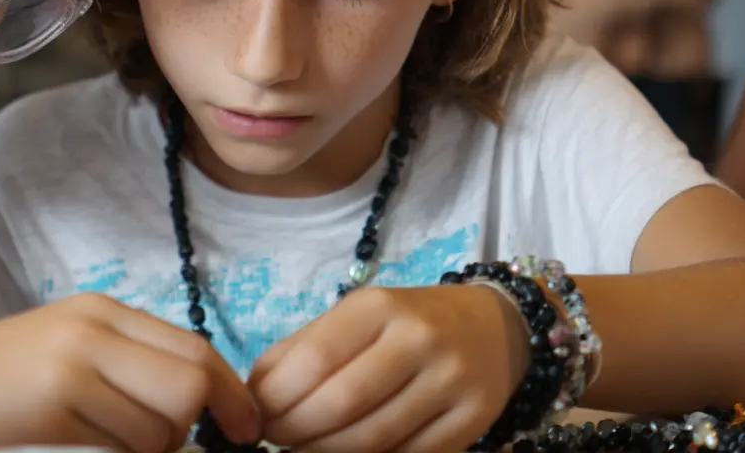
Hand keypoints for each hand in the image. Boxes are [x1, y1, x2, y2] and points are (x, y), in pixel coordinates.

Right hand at [0, 293, 259, 452]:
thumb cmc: (0, 383)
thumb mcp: (69, 350)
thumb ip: (129, 362)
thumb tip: (200, 401)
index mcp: (101, 309)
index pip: (194, 344)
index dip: (230, 391)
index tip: (246, 426)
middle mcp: (93, 326)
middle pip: (190, 380)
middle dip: (200, 425)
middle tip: (180, 448)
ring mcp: (74, 362)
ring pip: (162, 422)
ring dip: (153, 450)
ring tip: (111, 444)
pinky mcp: (54, 402)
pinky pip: (123, 445)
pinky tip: (86, 446)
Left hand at [247, 284, 529, 452]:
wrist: (491, 326)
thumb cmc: (405, 322)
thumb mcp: (355, 318)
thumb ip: (303, 349)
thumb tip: (253, 393)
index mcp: (379, 306)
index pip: (314, 359)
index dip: (275, 397)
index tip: (257, 415)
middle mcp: (419, 339)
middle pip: (341, 403)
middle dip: (295, 430)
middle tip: (276, 438)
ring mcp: (451, 381)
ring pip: (373, 438)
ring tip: (303, 449)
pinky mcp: (474, 419)